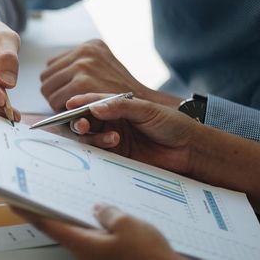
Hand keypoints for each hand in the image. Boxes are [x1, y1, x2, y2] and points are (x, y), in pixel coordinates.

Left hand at [14, 204, 181, 259]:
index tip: (11, 200)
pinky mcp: (112, 258)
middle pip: (60, 227)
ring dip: (73, 215)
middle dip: (49, 209)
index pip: (45, 224)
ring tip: (69, 195)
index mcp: (81, 243)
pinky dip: (95, 224)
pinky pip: (98, 238)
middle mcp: (85, 252)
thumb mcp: (129, 226)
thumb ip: (109, 213)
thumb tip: (99, 208)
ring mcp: (98, 256)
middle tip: (38, 191)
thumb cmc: (149, 259)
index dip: (27, 210)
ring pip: (80, 232)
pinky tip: (104, 214)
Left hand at [39, 39, 180, 111]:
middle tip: (70, 104)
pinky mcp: (82, 83)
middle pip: (46, 77)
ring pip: (47, 89)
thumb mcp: (105, 69)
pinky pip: (55, 100)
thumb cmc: (123, 95)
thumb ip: (80, 66)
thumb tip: (45, 70)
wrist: (148, 108)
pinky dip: (62, 110)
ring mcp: (83, 65)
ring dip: (57, 102)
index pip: (52, 66)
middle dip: (55, 92)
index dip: (58, 83)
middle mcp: (86, 51)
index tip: (69, 93)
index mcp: (91, 45)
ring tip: (75, 109)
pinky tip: (77, 113)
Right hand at [67, 93, 199, 174]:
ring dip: (92, 136)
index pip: (91, 102)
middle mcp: (111, 122)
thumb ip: (120, 106)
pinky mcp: (116, 157)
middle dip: (78, 122)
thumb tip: (94, 107)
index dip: (78, 103)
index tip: (69, 105)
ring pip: (88, 137)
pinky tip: (113, 144)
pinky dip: (99, 148)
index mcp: (117, 106)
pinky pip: (98, 153)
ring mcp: (112, 139)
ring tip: (111, 137)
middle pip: (84, 120)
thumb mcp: (147, 109)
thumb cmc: (172, 124)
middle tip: (82, 124)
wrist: (189, 150)